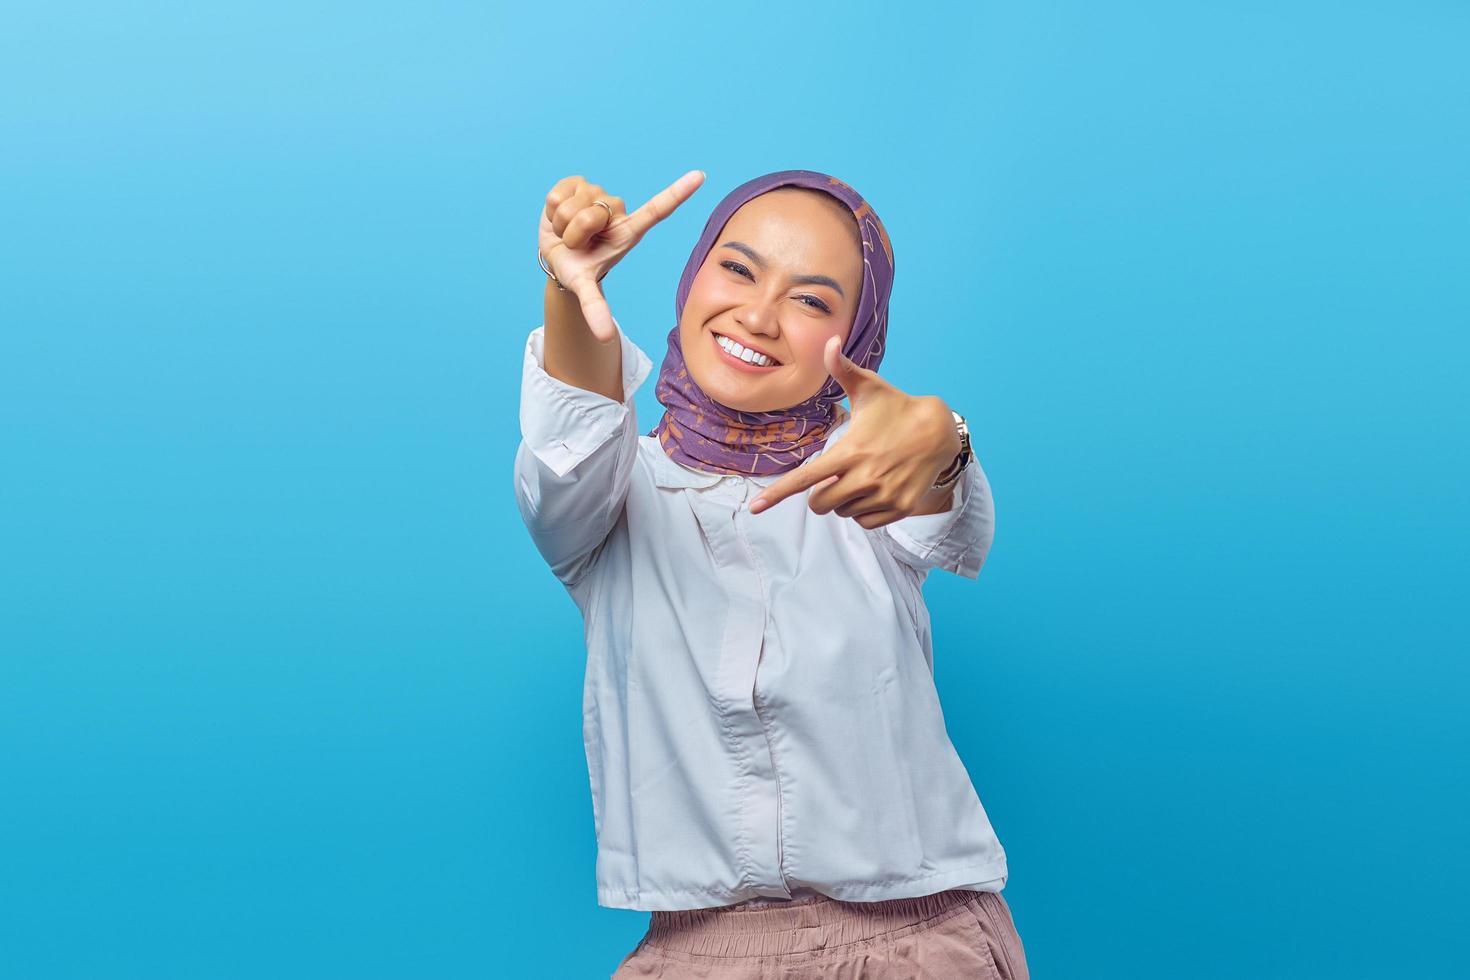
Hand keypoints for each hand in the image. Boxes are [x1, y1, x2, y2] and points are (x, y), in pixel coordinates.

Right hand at [539, 170, 704, 341]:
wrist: (555, 253)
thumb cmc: (578, 268)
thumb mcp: (585, 288)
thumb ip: (596, 309)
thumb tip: (604, 338)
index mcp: (629, 231)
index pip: (658, 209)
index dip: (678, 192)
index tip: (701, 176)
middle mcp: (616, 210)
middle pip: (591, 215)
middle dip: (575, 233)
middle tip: (578, 243)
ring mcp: (598, 192)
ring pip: (572, 205)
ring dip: (562, 224)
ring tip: (568, 232)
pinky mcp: (577, 181)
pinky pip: (558, 193)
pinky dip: (551, 210)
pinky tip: (558, 215)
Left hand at [747, 337, 963, 528]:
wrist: (941, 430)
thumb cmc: (897, 407)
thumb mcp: (870, 387)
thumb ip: (843, 369)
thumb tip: (828, 341)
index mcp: (850, 451)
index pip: (805, 478)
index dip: (777, 493)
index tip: (755, 508)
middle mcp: (865, 477)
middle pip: (820, 504)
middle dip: (820, 494)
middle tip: (836, 475)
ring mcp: (884, 495)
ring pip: (844, 513)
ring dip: (844, 500)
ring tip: (863, 476)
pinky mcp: (900, 507)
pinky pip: (866, 522)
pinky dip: (863, 511)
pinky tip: (875, 490)